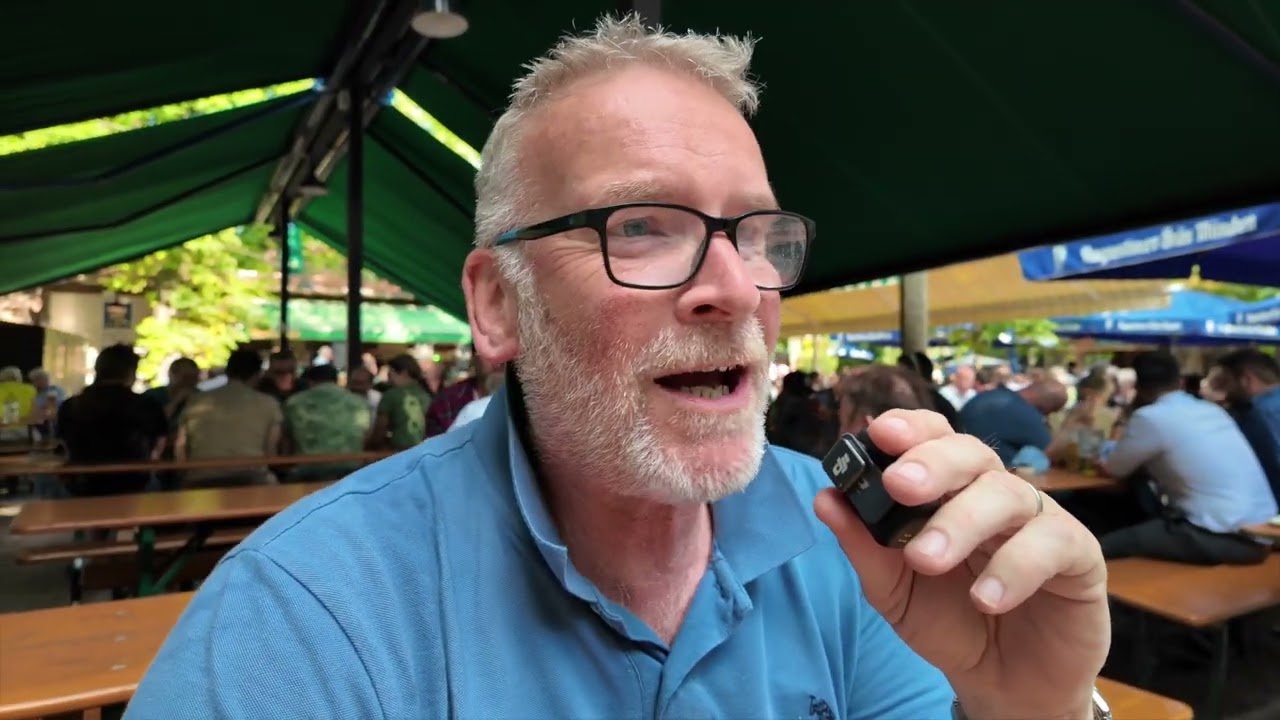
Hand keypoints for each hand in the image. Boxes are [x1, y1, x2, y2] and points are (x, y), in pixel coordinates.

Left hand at [815, 409, 1108, 719]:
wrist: (1004, 683)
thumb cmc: (950, 622)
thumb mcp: (893, 590)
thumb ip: (863, 546)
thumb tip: (825, 499)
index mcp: (949, 490)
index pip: (934, 439)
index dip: (911, 428)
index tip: (879, 432)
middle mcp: (994, 493)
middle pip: (971, 452)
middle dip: (932, 463)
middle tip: (898, 485)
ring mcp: (1038, 519)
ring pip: (1008, 493)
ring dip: (962, 521)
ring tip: (927, 559)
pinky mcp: (1078, 554)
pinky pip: (1052, 542)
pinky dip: (1015, 566)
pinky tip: (986, 597)